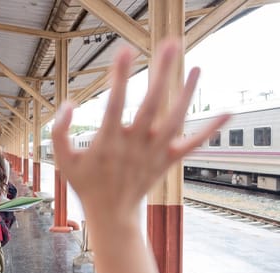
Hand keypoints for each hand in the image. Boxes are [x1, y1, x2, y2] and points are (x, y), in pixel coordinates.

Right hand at [52, 38, 229, 219]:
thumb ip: (59, 130)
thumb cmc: (86, 182)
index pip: (114, 104)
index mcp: (107, 142)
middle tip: (169, 45)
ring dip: (186, 93)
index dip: (118, 78)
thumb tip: (69, 104)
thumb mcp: (62, 158)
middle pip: (151, 105)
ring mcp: (153, 152)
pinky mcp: (167, 160)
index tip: (124, 52)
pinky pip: (191, 144)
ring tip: (194, 67)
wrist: (111, 212)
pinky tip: (227, 113)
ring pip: (174, 120)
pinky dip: (210, 130)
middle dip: (160, 74)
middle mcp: (133, 145)